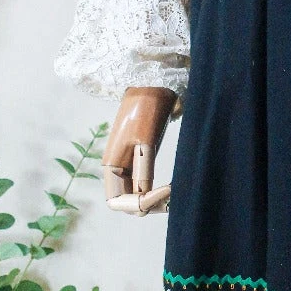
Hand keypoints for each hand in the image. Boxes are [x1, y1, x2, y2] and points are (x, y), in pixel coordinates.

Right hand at [101, 87, 176, 215]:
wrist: (155, 85)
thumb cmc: (147, 108)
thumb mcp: (146, 139)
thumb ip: (144, 167)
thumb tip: (143, 196)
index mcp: (112, 165)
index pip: (117, 201)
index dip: (138, 204)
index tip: (165, 191)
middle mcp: (119, 169)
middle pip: (129, 203)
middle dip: (149, 206)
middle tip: (175, 196)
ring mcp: (131, 166)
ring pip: (139, 197)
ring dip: (156, 202)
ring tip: (178, 193)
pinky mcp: (143, 160)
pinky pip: (147, 186)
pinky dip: (160, 192)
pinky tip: (176, 186)